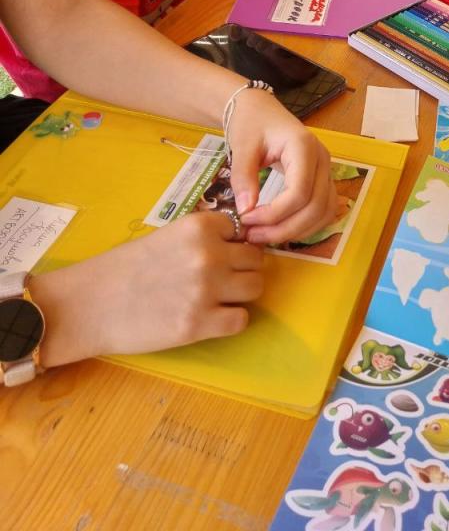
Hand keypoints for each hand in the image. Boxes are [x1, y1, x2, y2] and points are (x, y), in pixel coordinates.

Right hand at [33, 212, 264, 365]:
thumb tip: (238, 243)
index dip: (232, 244)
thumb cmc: (124, 267)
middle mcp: (209, 254)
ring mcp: (207, 290)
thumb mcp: (167, 236)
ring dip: (240, 294)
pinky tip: (210, 319)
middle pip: (255, 260)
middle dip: (242, 269)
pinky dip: (230, 320)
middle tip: (221, 280)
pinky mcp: (200, 324)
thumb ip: (202, 238)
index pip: (241, 231)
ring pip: (255, 288)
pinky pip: (241, 320)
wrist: (90, 305)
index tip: (218, 254)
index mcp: (199, 227)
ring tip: (216, 299)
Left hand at [226, 87, 336, 243]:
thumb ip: (243, 177)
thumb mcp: (242, 146)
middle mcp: (322, 159)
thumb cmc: (251, 123)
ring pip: (324, 212)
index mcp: (304, 146)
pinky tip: (282, 229)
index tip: (247, 219)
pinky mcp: (323, 179)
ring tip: (265, 236)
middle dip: (285, 228)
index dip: (275, 213)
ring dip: (297, 231)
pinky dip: (306, 225)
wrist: (259, 110)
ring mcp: (326, 170)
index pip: (299, 191)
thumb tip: (246, 211)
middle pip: (316, 206)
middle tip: (253, 236)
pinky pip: (323, 210)